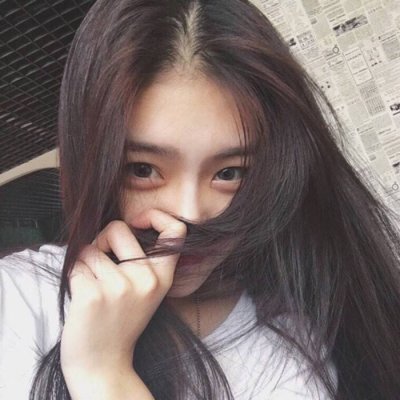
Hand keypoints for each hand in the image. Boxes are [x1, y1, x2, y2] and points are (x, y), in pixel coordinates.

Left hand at [60, 209, 185, 392]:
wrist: (103, 364)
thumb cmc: (120, 322)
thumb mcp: (145, 292)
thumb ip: (141, 261)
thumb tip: (117, 226)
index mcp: (162, 277)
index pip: (176, 231)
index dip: (156, 216)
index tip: (138, 222)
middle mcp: (146, 279)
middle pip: (118, 228)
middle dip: (102, 238)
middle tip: (100, 258)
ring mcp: (120, 287)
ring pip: (90, 249)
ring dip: (85, 264)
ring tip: (93, 288)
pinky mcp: (93, 295)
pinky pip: (75, 266)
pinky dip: (74, 277)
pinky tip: (82, 297)